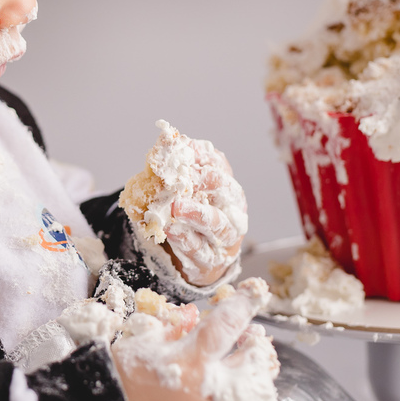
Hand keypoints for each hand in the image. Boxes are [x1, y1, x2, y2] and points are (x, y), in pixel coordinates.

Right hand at [115, 280, 275, 400]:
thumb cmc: (122, 378)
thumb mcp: (144, 343)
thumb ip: (173, 328)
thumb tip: (192, 316)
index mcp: (193, 359)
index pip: (228, 323)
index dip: (246, 302)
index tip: (257, 290)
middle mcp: (212, 390)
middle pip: (252, 361)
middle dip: (255, 347)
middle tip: (252, 341)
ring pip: (254, 397)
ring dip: (253, 381)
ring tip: (243, 374)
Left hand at [163, 159, 245, 285]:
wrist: (198, 254)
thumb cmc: (192, 212)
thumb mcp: (184, 188)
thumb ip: (176, 167)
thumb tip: (167, 141)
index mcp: (226, 184)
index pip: (218, 163)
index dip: (201, 155)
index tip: (182, 147)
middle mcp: (232, 208)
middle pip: (226, 190)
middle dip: (204, 180)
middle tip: (181, 178)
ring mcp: (225, 236)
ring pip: (218, 224)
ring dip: (196, 214)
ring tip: (175, 208)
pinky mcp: (211, 259)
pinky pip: (201, 249)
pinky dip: (186, 239)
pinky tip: (171, 230)